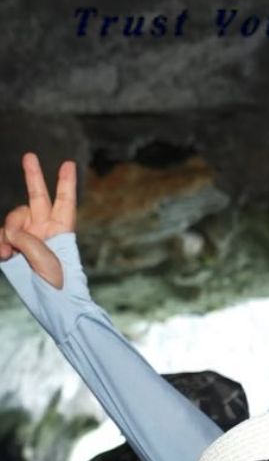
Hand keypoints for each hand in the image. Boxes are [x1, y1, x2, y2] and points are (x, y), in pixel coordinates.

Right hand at [0, 153, 76, 287]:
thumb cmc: (57, 282)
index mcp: (62, 229)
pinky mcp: (12, 248)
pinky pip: (1, 236)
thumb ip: (26, 238)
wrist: (51, 304)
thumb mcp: (46, 256)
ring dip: (8, 232)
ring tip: (10, 252)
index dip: (65, 182)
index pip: (64, 201)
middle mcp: (44, 229)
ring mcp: (27, 238)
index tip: (69, 164)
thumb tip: (9, 235)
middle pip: (37, 197)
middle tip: (30, 155)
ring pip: (11, 220)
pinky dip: (0, 243)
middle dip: (32, 176)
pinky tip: (3, 255)